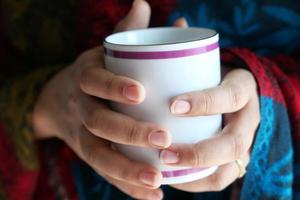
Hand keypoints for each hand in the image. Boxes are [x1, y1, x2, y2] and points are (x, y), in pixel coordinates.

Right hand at [33, 1, 173, 198]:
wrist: (57, 100)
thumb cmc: (92, 73)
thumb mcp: (103, 51)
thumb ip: (125, 32)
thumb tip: (144, 4)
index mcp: (85, 77)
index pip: (94, 80)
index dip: (114, 85)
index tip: (141, 92)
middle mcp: (80, 108)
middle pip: (99, 122)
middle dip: (129, 132)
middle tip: (163, 138)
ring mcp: (81, 135)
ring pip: (99, 155)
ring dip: (128, 169)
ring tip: (159, 178)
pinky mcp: (88, 154)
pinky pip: (105, 173)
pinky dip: (127, 186)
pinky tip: (154, 194)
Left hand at [160, 68, 259, 191]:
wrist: (233, 92)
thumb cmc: (210, 77)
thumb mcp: (205, 65)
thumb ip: (183, 69)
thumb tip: (141, 68)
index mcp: (243, 90)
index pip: (230, 97)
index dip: (204, 103)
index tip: (173, 106)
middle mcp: (248, 120)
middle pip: (234, 144)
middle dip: (198, 154)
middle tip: (164, 154)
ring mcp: (245, 144)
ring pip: (229, 169)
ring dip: (195, 174)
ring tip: (164, 170)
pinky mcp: (235, 160)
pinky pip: (219, 179)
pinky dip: (194, 182)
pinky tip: (172, 176)